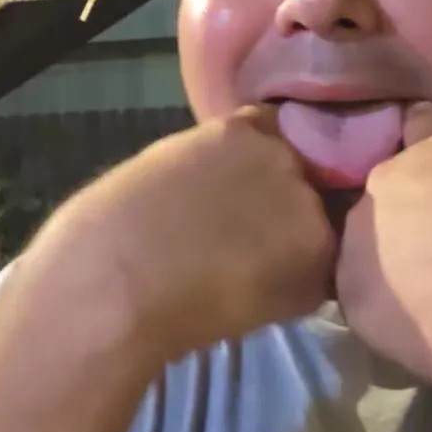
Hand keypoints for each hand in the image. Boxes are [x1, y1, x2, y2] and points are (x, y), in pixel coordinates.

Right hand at [27, 105, 335, 361]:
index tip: (246, 195)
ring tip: (249, 278)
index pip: (276, 136)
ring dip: (296, 249)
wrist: (115, 284)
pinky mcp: (318, 255)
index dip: (265, 168)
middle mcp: (283, 156)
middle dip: (284, 205)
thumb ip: (213, 163)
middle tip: (245, 243)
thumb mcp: (167, 167)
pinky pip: (320, 275)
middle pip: (303, 179)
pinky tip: (257, 302)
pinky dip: (298, 290)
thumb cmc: (111, 230)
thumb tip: (231, 183)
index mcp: (239, 129)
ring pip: (316, 228)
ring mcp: (306, 204)